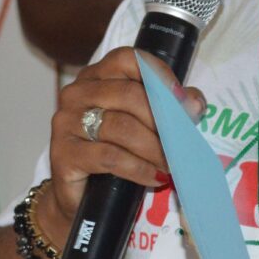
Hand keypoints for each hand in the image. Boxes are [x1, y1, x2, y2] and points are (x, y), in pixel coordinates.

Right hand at [47, 48, 205, 228]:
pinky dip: (139, 168)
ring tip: (172, 164)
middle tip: (183, 143)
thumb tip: (195, 103)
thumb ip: (168, 108)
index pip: (128, 60)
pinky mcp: (63, 153)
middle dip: (163, 121)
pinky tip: (155, 177)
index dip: (160, 76)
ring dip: (155, 148)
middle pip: (129, 95)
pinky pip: (110, 157)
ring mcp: (66, 122)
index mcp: (97, 77)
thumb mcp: (144, 127)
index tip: (185, 103)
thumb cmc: (116, 156)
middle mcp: (77, 93)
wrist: (81, 199)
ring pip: (121, 127)